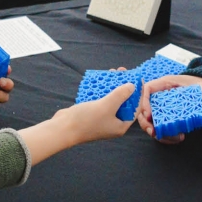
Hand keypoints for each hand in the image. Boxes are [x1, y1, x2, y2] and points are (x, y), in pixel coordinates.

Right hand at [17, 83, 135, 166]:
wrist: (62, 129)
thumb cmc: (87, 120)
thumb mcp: (107, 106)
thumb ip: (121, 95)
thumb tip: (132, 86)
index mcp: (121, 125)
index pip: (136, 108)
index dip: (138, 93)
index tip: (138, 79)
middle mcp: (113, 123)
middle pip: (124, 102)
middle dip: (125, 86)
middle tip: (123, 72)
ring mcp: (103, 118)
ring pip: (112, 99)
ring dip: (113, 86)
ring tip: (113, 72)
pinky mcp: (93, 114)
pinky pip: (102, 99)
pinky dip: (103, 90)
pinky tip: (101, 80)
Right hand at [136, 75, 201, 143]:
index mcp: (165, 83)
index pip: (147, 89)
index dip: (144, 102)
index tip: (149, 115)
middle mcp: (159, 95)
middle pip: (143, 108)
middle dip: (145, 123)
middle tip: (155, 133)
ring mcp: (160, 107)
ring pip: (149, 121)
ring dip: (156, 132)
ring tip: (173, 138)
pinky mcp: (164, 117)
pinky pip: (158, 127)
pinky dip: (165, 136)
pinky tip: (177, 138)